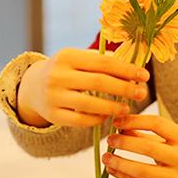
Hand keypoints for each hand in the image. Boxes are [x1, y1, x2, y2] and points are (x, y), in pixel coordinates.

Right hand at [16, 48, 149, 127]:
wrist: (33, 87)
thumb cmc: (66, 71)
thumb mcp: (77, 60)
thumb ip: (102, 62)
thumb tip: (134, 68)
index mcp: (66, 56)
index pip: (103, 62)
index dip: (126, 70)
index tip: (144, 75)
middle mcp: (57, 75)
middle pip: (99, 82)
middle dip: (124, 88)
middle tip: (142, 93)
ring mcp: (53, 96)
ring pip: (90, 104)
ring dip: (113, 107)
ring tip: (127, 108)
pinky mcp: (53, 115)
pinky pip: (81, 121)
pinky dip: (97, 119)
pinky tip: (107, 116)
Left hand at [103, 115, 177, 177]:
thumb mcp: (174, 140)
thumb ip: (148, 134)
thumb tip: (119, 126)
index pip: (158, 124)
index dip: (135, 120)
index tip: (117, 121)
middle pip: (148, 148)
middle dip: (124, 143)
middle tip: (110, 139)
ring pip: (142, 171)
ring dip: (120, 163)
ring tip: (107, 157)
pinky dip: (124, 177)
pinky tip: (114, 170)